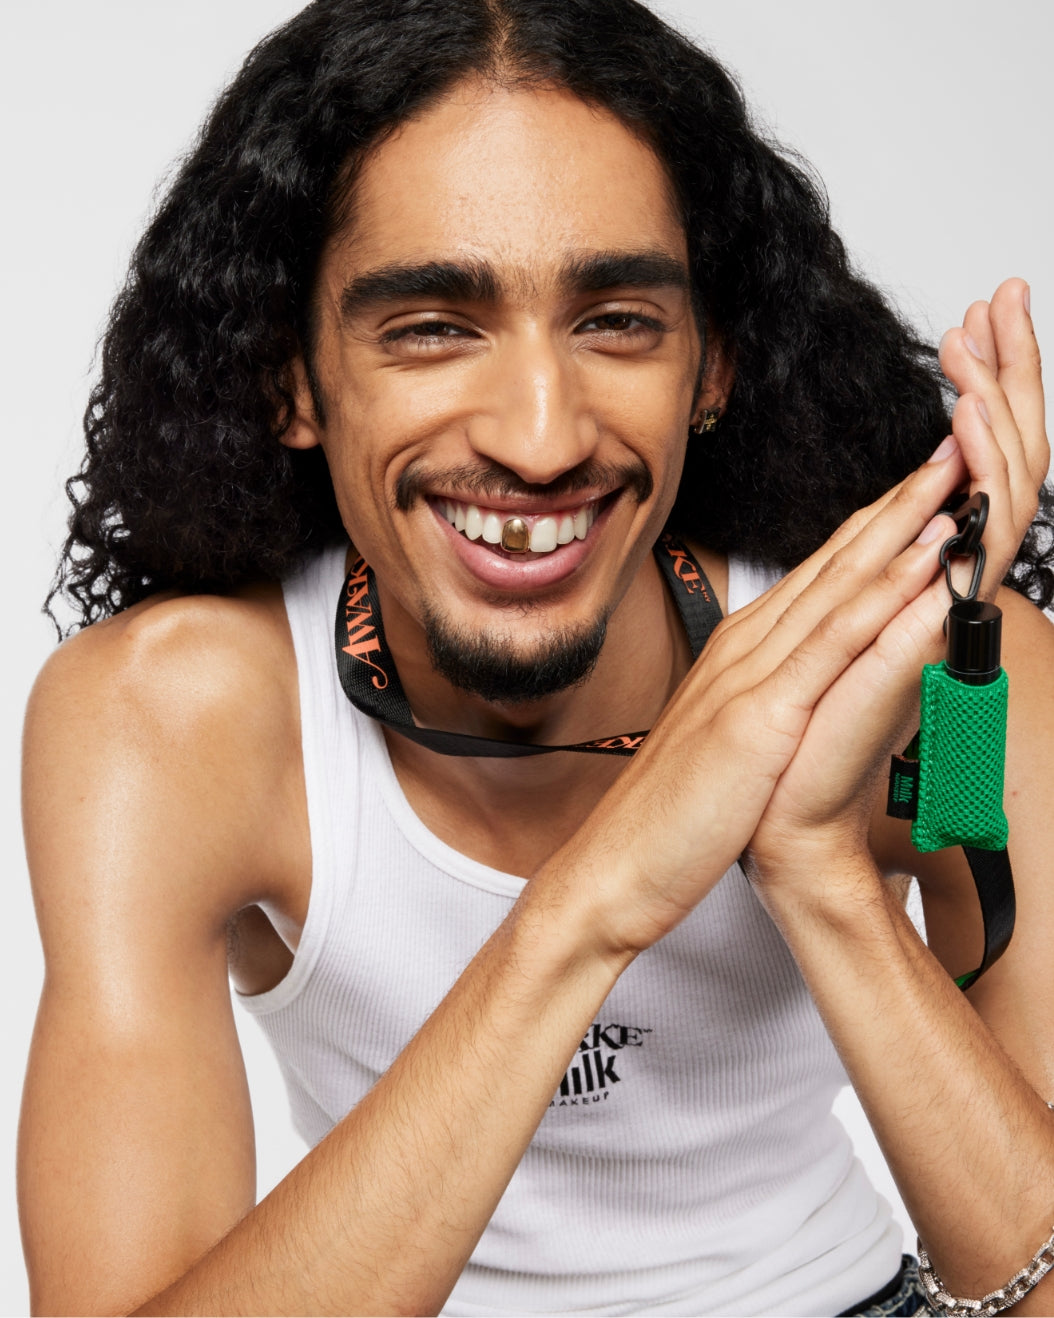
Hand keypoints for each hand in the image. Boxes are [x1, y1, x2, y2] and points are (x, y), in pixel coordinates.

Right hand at [562, 282, 1045, 954]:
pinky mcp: (759, 714)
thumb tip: (804, 684)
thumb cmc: (673, 809)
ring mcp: (751, 675)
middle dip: (898, 502)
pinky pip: (832, 645)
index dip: (876, 525)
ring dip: (901, 526)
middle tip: (952, 445)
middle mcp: (747, 648)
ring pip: (839, 584)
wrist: (620, 863)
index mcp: (742, 652)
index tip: (922, 486)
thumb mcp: (729, 737)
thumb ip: (765, 697)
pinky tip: (921, 561)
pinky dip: (881, 596)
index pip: (821, 575)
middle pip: (834, 560)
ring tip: (952, 475)